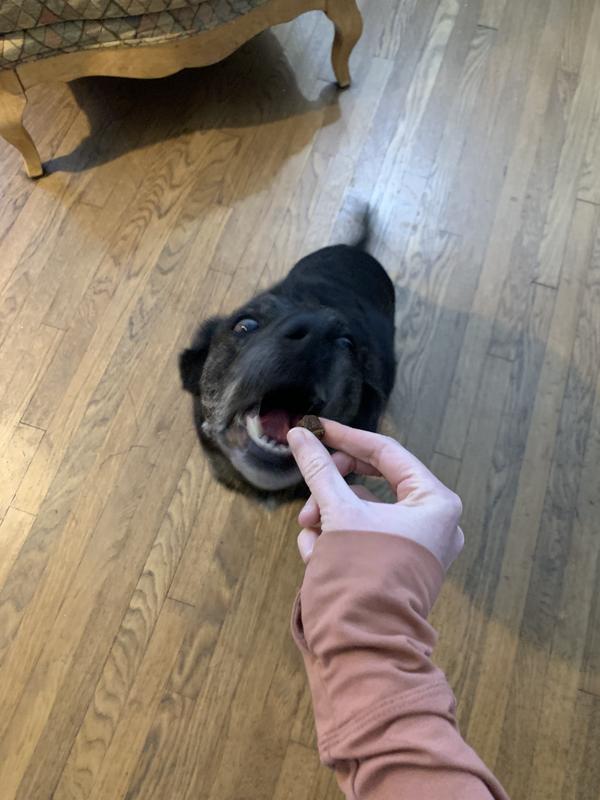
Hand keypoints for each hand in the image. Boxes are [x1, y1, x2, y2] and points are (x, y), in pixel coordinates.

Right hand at [287, 420, 463, 569]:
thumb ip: (320, 469)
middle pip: (372, 481)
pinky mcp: (397, 565)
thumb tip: (300, 433)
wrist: (365, 650)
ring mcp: (417, 545)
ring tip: (309, 536)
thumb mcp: (338, 514)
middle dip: (332, 488)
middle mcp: (433, 521)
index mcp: (435, 502)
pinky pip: (364, 535)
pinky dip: (336, 539)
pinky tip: (315, 555)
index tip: (313, 428)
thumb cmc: (361, 577)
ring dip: (329, 517)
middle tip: (308, 492)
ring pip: (362, 510)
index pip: (386, 452)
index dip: (345, 438)